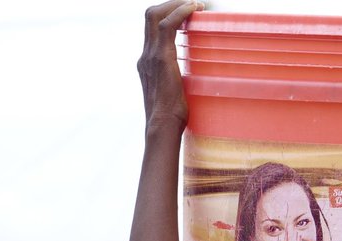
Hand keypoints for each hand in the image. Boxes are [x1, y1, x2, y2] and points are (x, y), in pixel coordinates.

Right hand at [138, 1, 202, 129]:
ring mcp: (151, 55)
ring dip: (177, 4)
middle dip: (170, 4)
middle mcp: (145, 55)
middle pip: (150, 15)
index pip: (152, 29)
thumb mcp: (174, 93)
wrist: (162, 127)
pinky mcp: (161, 58)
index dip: (167, 15)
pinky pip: (169, 25)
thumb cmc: (172, 117)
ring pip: (156, 15)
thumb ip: (178, 80)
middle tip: (192, 4)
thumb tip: (195, 80)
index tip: (186, 15)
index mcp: (147, 62)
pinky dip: (181, 12)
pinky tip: (194, 8)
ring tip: (196, 4)